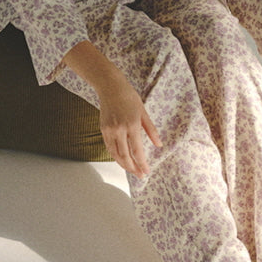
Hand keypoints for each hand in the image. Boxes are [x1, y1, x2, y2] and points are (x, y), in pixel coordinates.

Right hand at [62, 41, 161, 177]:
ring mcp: (109, 130)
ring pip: (115, 154)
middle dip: (133, 168)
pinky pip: (109, 147)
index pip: (137, 151)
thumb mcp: (144, 112)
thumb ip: (151, 130)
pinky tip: (122, 159)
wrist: (110, 87)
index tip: (147, 172)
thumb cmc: (129, 97)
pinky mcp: (103, 129)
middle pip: (125, 156)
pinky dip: (115, 156)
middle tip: (140, 175)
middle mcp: (119, 130)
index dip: (142, 164)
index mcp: (132, 125)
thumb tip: (159, 145)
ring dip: (124, 165)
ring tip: (132, 170)